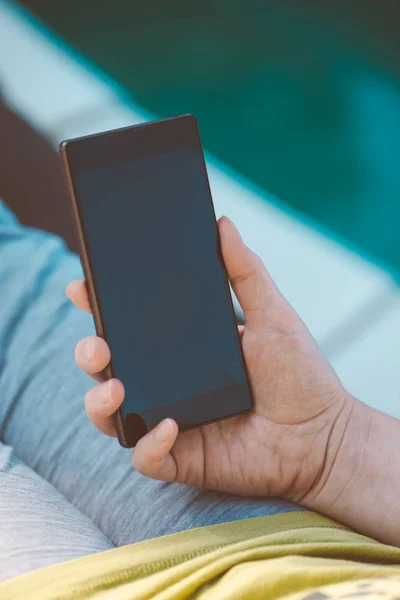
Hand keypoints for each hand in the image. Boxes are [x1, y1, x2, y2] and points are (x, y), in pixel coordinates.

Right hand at [67, 217, 350, 503]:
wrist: (325, 434)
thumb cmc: (300, 374)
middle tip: (99, 344)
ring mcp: (170, 420)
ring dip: (99, 400)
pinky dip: (147, 444)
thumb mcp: (272, 314)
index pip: (129, 326)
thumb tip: (223, 223)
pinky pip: (145, 457)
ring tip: (116, 387)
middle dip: (89, 352)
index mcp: (182, 349)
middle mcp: (168, 383)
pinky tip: (168, 426)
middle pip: (108, 367)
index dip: (99, 308)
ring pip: (110, 414)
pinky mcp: (182, 458)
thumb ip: (246, 272)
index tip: (82, 286)